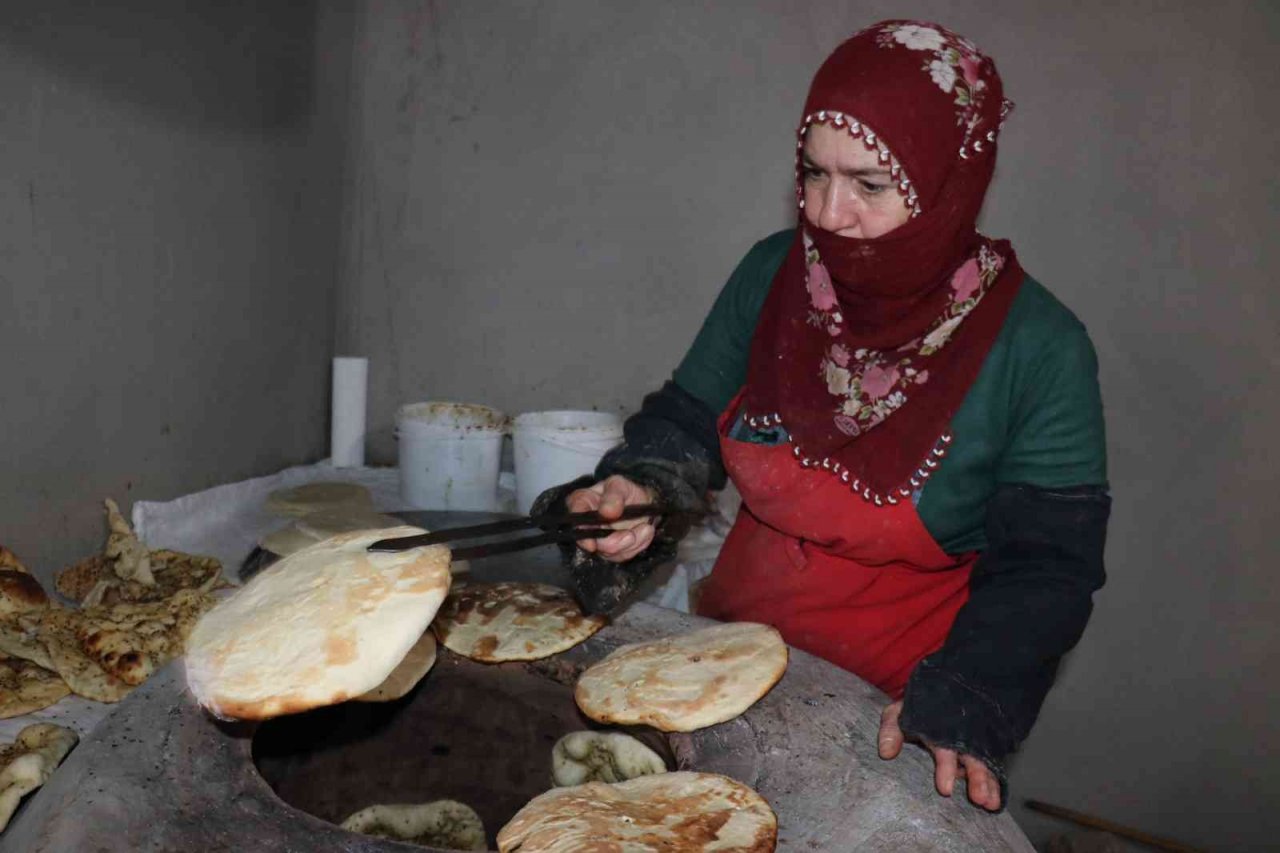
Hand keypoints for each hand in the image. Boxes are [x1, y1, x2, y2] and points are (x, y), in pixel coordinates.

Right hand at [565, 475, 656, 562]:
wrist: (644, 503)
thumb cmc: (626, 491)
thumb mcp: (620, 485)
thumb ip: (613, 495)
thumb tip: (606, 511)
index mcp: (582, 502)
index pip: (575, 516)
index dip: (580, 532)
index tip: (592, 544)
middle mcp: (586, 524)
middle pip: (591, 541)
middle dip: (613, 542)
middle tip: (631, 536)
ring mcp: (598, 539)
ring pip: (608, 552)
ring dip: (630, 544)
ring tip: (645, 529)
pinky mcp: (612, 550)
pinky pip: (622, 554)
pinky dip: (637, 545)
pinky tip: (645, 532)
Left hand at [878, 700, 1001, 811]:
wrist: (938, 692)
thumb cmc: (916, 709)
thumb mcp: (899, 713)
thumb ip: (891, 729)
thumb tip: (885, 753)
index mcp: (939, 728)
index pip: (945, 748)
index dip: (946, 769)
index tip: (945, 789)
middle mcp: (959, 736)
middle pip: (971, 757)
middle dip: (976, 778)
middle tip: (979, 798)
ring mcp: (972, 744)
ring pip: (983, 763)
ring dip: (988, 784)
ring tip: (989, 803)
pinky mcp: (979, 750)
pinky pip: (990, 767)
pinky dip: (995, 783)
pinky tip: (996, 801)